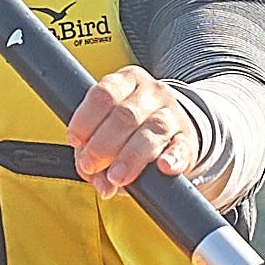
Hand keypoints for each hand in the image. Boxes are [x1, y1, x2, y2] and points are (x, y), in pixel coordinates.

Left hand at [68, 65, 197, 195]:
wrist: (174, 129)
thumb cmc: (132, 129)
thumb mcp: (109, 129)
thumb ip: (95, 153)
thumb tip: (100, 183)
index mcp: (127, 81)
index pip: (104, 94)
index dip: (85, 120)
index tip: (76, 141)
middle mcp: (152, 93)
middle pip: (125, 115)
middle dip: (103, 145)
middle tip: (90, 166)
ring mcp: (173, 115)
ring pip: (153, 131)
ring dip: (130, 157)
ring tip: (116, 177)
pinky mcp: (189, 140)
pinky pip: (182, 148)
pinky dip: (173, 158)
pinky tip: (163, 167)